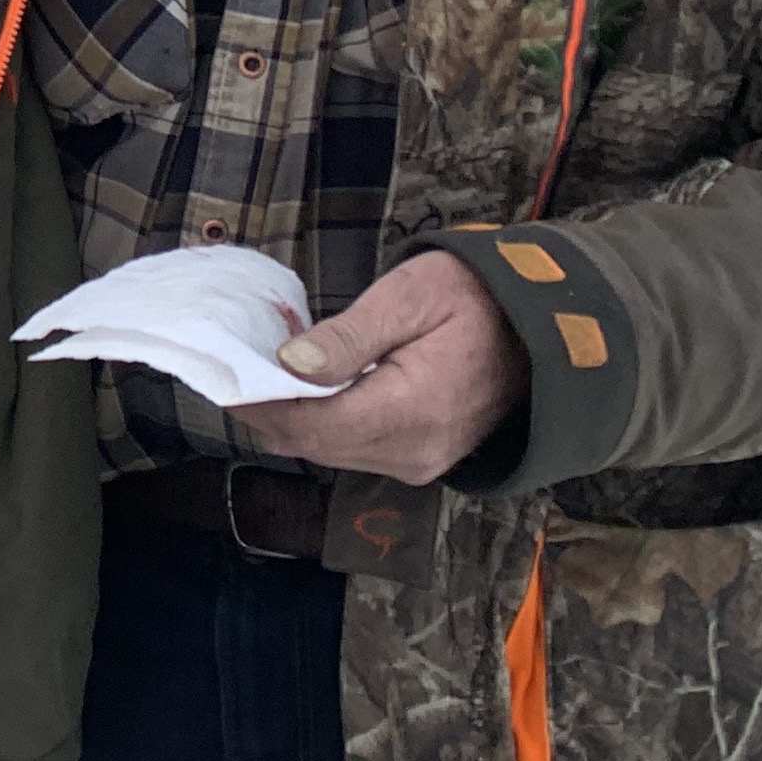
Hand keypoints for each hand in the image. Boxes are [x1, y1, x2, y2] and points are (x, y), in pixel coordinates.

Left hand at [237, 254, 530, 485]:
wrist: (540, 329)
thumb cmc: (475, 299)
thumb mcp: (410, 297)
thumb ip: (349, 336)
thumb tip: (290, 364)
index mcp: (413, 412)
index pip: (313, 426)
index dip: (260, 404)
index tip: (221, 375)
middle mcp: (415, 452)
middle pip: (314, 445)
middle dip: (268, 409)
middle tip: (233, 366)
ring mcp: (422, 462)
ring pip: (329, 452)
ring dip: (293, 417)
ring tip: (264, 371)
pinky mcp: (422, 459)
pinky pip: (354, 450)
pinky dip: (323, 423)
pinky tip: (307, 388)